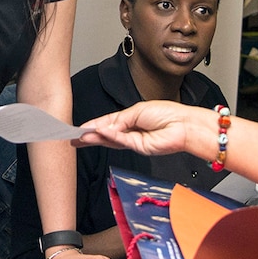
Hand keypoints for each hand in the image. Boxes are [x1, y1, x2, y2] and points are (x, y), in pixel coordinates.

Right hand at [76, 100, 213, 158]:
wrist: (184, 125)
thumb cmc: (168, 114)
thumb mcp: (138, 110)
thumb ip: (119, 120)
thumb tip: (105, 126)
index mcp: (130, 119)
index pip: (107, 123)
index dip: (93, 126)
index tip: (80, 128)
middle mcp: (131, 131)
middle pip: (106, 135)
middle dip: (90, 136)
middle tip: (74, 138)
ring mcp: (135, 141)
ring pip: (111, 140)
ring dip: (96, 137)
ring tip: (82, 137)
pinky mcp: (140, 148)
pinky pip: (122, 141)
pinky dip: (111, 136)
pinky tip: (101, 132)